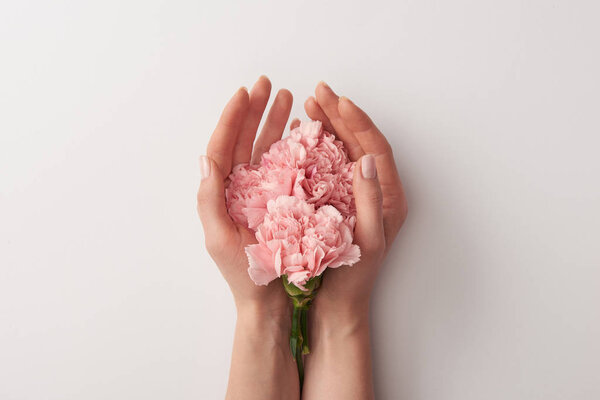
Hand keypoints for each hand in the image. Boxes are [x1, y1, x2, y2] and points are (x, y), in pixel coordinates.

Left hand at [196, 76, 295, 315]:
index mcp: (221, 193)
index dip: (231, 118)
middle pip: (245, 140)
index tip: (243, 92)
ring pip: (265, 148)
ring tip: (287, 98)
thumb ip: (209, 199)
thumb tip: (205, 159)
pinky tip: (299, 130)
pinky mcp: (282, 201)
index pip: (223, 147)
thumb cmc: (245, 274)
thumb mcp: (219, 238)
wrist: (270, 300)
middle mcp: (240, 189)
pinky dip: (290, 145)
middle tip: (267, 84)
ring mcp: (261, 193)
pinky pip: (284, 166)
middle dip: (255, 110)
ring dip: (274, 122)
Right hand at [304, 81, 407, 314]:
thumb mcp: (367, 241)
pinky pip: (330, 164)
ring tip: (310, 104)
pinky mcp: (338, 199)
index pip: (376, 149)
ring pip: (344, 150)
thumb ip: (371, 201)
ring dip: (328, 125)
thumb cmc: (354, 278)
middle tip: (319, 92)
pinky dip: (317, 145)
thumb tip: (368, 160)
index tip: (339, 101)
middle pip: (360, 143)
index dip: (358, 123)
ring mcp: (356, 194)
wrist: (338, 303)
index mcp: (391, 197)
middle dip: (341, 115)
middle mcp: (376, 191)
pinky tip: (302, 132)